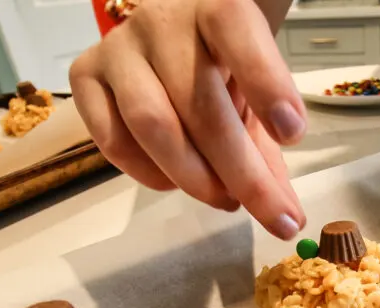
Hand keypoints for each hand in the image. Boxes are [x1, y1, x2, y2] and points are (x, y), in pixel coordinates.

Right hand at [70, 0, 306, 238]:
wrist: (174, 35)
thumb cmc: (222, 66)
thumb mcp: (255, 94)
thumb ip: (270, 149)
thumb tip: (286, 215)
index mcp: (215, 6)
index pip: (237, 32)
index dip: (266, 84)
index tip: (293, 135)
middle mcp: (161, 20)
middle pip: (199, 104)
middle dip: (240, 171)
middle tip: (269, 213)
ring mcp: (118, 47)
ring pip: (152, 124)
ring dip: (194, 178)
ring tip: (225, 200)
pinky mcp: (85, 76)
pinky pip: (113, 140)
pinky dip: (150, 174)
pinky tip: (175, 182)